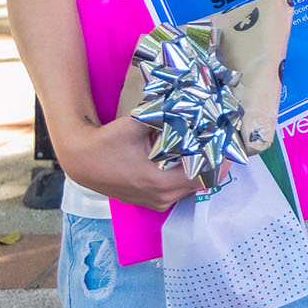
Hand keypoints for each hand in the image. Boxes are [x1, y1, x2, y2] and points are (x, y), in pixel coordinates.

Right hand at [53, 112, 207, 211]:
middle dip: (212, 160)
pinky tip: (187, 154)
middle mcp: (160, 198)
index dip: (220, 158)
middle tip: (220, 137)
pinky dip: (186, 173)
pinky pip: (178, 189)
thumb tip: (191, 105)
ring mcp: (155, 202)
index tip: (227, 139)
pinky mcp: (150, 200)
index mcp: (160, 182)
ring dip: (200, 167)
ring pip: (190, 187)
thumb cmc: (106, 143)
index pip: (205, 176)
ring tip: (206, 143)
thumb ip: (165, 115)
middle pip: (200, 182)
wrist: (80, 160)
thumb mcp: (137, 124)